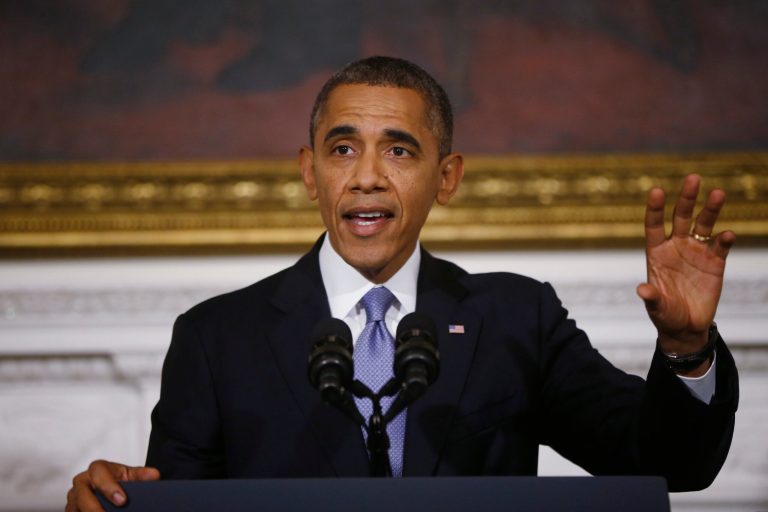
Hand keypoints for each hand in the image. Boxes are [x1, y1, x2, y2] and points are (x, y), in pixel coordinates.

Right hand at [66, 460, 159, 511]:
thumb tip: (153, 475)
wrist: (107, 490)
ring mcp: (73, 498)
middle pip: (83, 495)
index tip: (122, 500)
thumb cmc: (117, 480)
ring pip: (77, 509)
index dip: (109, 487)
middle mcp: (82, 482)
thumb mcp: (129, 476)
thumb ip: (141, 475)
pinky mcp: (71, 510)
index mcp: (97, 469)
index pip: (99, 474)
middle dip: (96, 508)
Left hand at [636, 174, 734, 369]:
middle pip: (681, 217)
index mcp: (657, 252)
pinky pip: (720, 247)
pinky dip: (724, 240)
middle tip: (693, 178)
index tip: (656, 191)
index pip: (654, 225)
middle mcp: (676, 247)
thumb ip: (651, 297)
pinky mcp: (715, 262)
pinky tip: (727, 235)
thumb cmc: (665, 314)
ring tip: (718, 193)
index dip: (655, 209)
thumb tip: (642, 290)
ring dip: (710, 210)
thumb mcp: (656, 307)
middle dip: (686, 198)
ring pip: (703, 225)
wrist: (686, 327)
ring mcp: (696, 252)